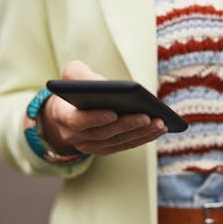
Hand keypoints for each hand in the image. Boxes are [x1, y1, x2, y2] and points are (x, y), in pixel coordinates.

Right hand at [40, 60, 167, 155]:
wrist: (68, 111)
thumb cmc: (75, 89)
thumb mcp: (72, 76)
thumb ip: (80, 74)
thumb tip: (104, 85)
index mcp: (62, 116)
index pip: (77, 121)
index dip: (95, 118)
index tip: (113, 112)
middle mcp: (74, 136)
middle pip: (103, 133)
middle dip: (127, 125)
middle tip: (146, 116)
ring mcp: (90, 146)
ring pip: (117, 142)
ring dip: (140, 133)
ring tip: (159, 122)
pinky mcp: (105, 149)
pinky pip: (125, 145)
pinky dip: (143, 137)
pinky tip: (159, 128)